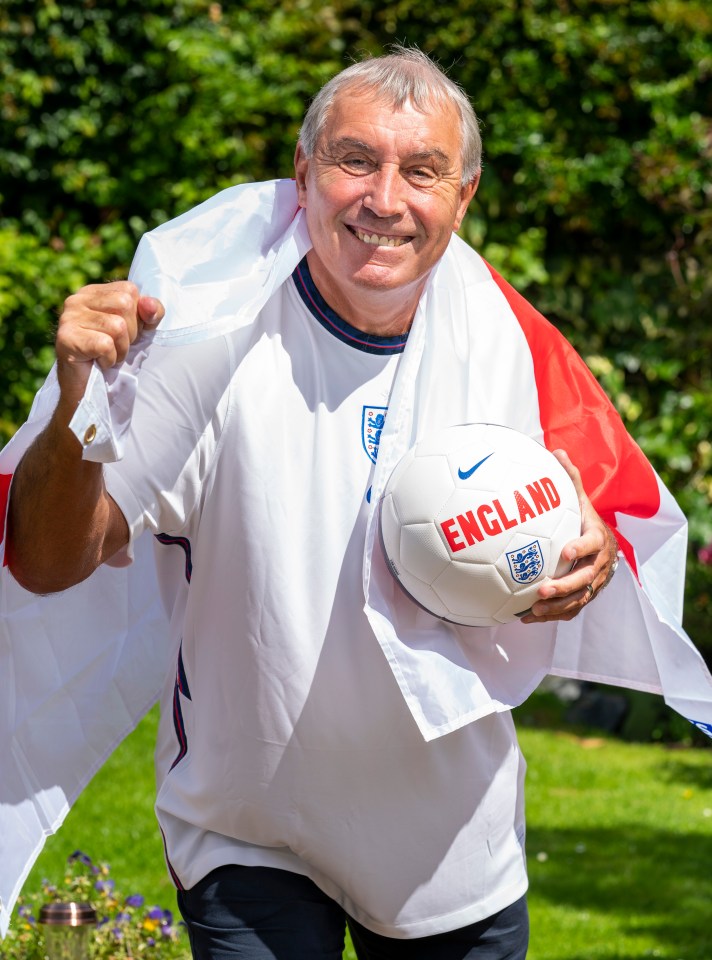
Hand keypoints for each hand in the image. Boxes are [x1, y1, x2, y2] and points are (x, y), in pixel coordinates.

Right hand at [56, 281, 164, 403]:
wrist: (87, 386)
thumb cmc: (111, 354)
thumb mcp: (139, 331)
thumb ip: (151, 313)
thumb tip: (149, 304)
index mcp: (94, 292)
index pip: (129, 290)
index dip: (137, 316)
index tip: (125, 333)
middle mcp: (78, 299)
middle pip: (124, 304)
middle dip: (130, 333)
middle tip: (115, 346)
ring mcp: (69, 317)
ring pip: (117, 326)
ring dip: (120, 349)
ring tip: (107, 355)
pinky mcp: (66, 338)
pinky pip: (105, 344)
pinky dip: (109, 359)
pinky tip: (99, 362)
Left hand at [520, 449, 618, 623]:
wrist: (606, 545)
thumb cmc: (584, 518)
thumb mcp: (580, 498)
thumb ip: (569, 478)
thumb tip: (555, 450)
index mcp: (597, 539)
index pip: (593, 544)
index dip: (581, 547)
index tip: (564, 552)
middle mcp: (598, 564)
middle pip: (585, 579)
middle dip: (565, 586)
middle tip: (542, 589)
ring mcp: (593, 583)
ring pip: (578, 600)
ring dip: (556, 607)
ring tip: (532, 610)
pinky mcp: (585, 596)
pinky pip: (570, 611)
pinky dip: (550, 616)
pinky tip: (525, 618)